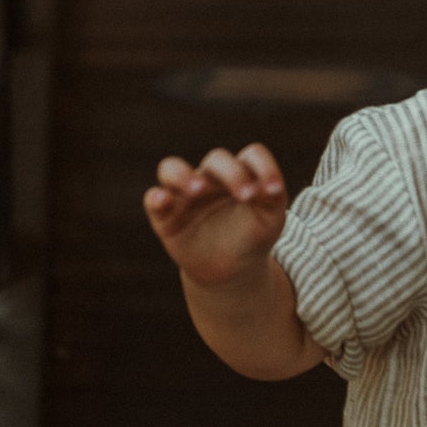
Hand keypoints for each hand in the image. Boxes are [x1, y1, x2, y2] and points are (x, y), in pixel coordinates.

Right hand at [143, 142, 287, 287]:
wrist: (232, 270)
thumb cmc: (252, 237)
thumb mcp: (270, 221)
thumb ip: (273, 199)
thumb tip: (271, 187)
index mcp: (241, 173)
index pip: (252, 156)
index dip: (264, 167)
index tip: (274, 191)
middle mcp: (210, 177)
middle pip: (217, 160)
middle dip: (232, 174)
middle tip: (246, 195)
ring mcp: (185, 194)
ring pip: (172, 168)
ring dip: (183, 175)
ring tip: (197, 190)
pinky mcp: (165, 215)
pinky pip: (153, 199)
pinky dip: (156, 197)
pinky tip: (163, 200)